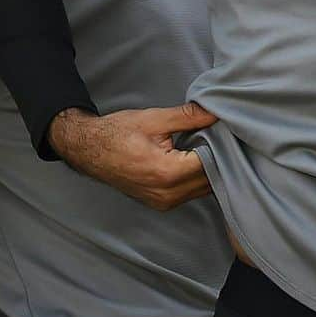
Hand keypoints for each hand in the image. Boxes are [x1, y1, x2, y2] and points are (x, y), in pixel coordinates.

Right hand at [48, 102, 216, 210]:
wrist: (89, 150)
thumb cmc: (117, 134)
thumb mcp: (154, 119)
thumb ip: (188, 117)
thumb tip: (214, 113)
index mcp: (167, 173)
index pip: (211, 163)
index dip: (221, 145)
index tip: (226, 130)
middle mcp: (167, 194)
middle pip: (210, 179)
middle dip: (219, 158)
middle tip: (221, 136)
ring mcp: (164, 202)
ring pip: (203, 189)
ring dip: (210, 170)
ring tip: (209, 146)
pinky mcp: (161, 203)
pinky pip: (190, 193)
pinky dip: (198, 178)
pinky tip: (197, 160)